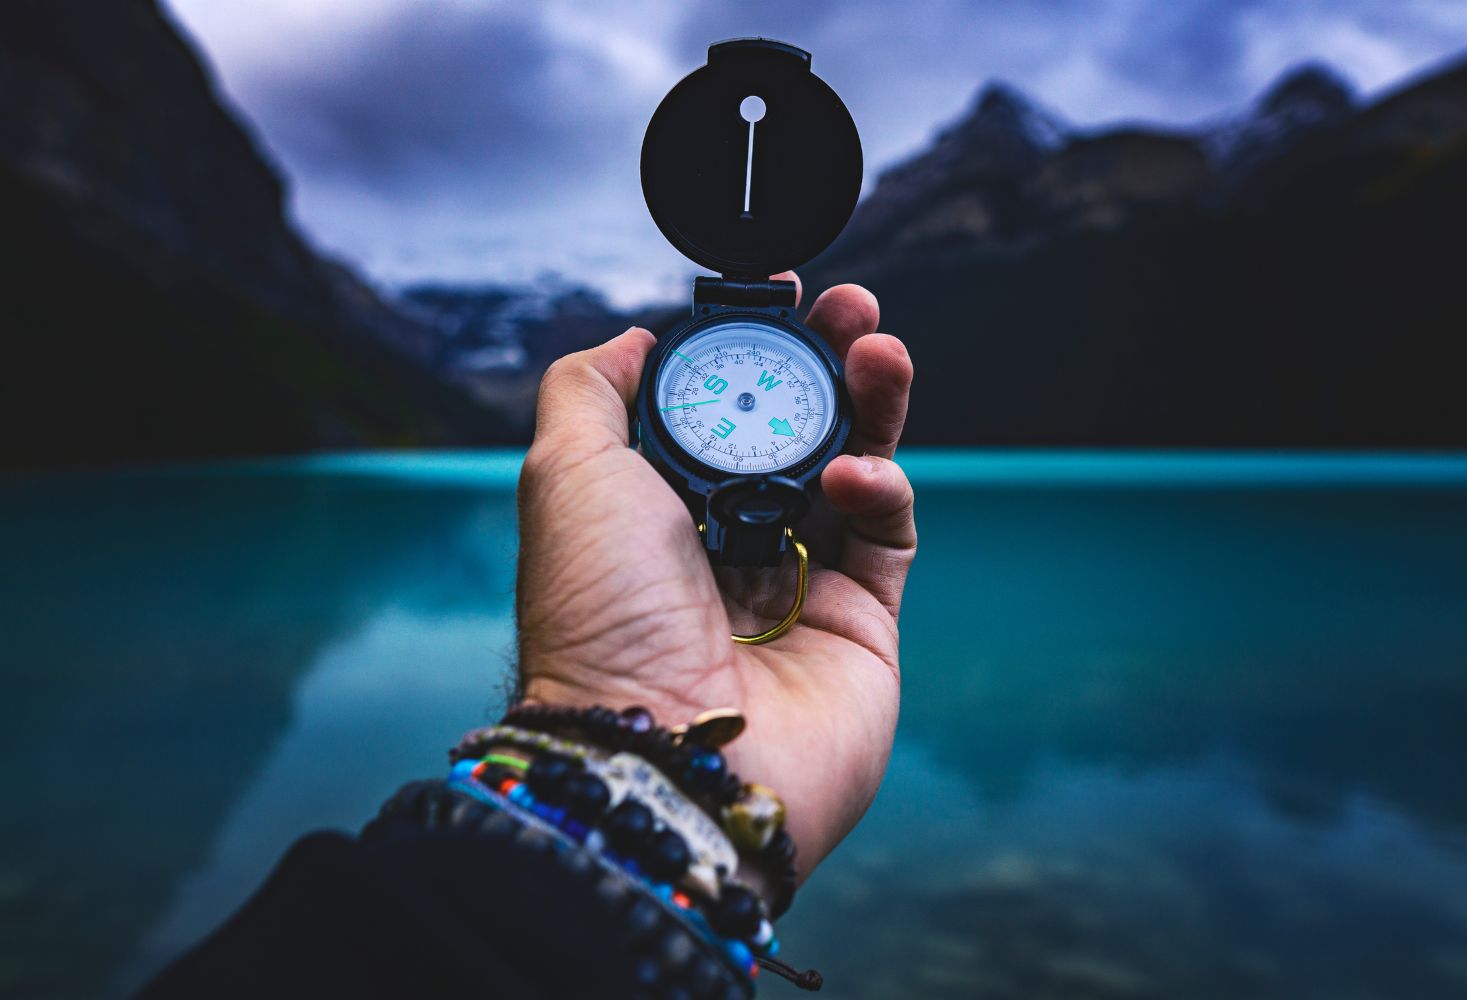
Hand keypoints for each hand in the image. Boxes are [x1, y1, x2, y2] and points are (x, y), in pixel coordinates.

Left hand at [515, 274, 913, 884]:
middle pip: (800, 430)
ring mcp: (799, 582)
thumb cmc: (600, 619)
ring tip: (880, 351)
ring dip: (874, 403)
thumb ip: (590, 391)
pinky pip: (887, 533)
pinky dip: (880, 487)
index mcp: (660, 508)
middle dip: (831, 362)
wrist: (660, 749)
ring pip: (856, 468)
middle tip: (855, 308)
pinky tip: (853, 477)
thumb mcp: (565, 475)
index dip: (757, 350)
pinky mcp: (860, 622)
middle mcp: (729, 541)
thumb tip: (630, 340)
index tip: (783, 298)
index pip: (725, 409)